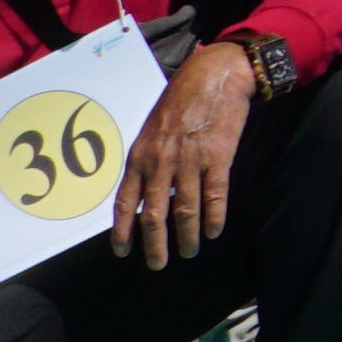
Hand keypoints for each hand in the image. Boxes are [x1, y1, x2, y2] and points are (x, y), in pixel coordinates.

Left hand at [116, 42, 255, 267]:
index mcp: (140, 156)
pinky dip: (215, 217)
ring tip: (191, 252)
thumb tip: (145, 191)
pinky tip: (215, 231)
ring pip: (186, 210)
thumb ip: (147, 159)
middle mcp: (161, 162)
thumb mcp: (152, 129)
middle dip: (155, 245)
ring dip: (187, 236)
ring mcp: (190, 161)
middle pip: (155, 215)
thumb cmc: (180, 100)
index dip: (122, 230)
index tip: (122, 252)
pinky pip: (215, 195)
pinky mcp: (218, 157)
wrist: (213, 76)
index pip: (126, 202)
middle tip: (158, 265)